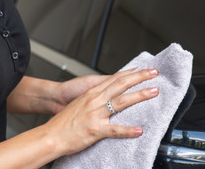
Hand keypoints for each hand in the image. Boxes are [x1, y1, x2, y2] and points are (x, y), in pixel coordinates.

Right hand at [42, 68, 158, 155]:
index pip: (115, 78)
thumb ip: (94, 98)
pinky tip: (139, 130)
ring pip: (121, 102)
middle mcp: (94, 101)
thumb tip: (106, 94)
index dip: (130, 73)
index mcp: (92, 94)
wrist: (50, 135)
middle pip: (121, 85)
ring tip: (153, 92)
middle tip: (154, 74)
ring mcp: (95, 114)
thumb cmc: (63, 122)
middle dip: (140, 78)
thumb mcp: (79, 103)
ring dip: (140, 96)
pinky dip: (127, 130)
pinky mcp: (94, 130)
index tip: (143, 70)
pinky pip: (114, 130)